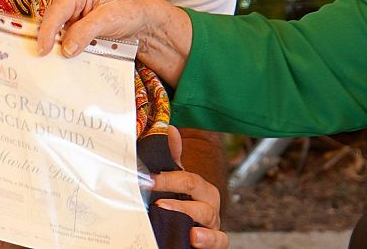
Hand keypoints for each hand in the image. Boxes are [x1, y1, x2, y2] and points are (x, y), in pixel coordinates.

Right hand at [34, 0, 192, 84]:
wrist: (140, 23)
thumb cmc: (127, 12)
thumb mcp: (107, 19)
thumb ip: (85, 31)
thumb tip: (66, 48)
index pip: (56, 11)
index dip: (48, 30)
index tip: (44, 49)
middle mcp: (69, 3)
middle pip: (51, 21)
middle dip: (47, 39)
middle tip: (43, 58)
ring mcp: (70, 18)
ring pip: (54, 33)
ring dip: (54, 47)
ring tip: (50, 61)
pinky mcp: (73, 31)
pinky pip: (62, 41)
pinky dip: (61, 50)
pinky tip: (61, 60)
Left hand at [155, 126, 228, 248]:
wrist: (187, 240)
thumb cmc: (181, 212)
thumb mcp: (175, 186)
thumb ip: (172, 161)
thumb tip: (170, 129)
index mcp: (200, 189)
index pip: (187, 177)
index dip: (167, 177)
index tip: (147, 178)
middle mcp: (208, 203)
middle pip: (198, 189)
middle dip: (174, 186)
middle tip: (152, 192)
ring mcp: (213, 223)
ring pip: (207, 213)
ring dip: (186, 211)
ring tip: (164, 209)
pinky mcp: (215, 241)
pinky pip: (220, 239)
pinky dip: (209, 238)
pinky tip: (194, 236)